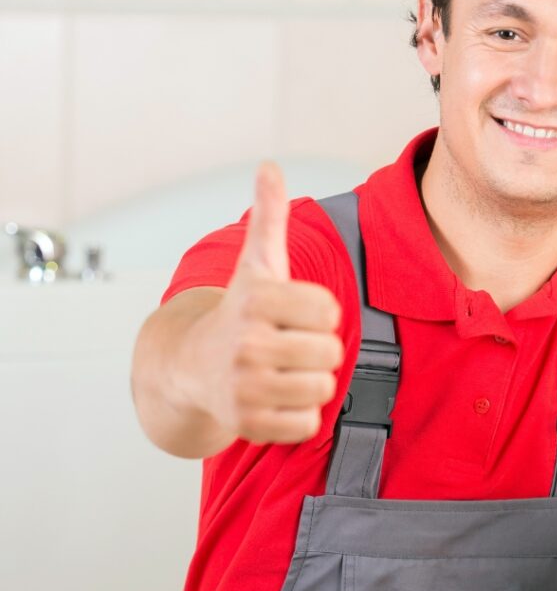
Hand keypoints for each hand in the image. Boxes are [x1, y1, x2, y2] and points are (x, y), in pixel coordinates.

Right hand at [179, 162, 342, 444]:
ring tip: (283, 371)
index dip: (319, 313)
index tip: (294, 313)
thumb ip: (269, 216)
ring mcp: (245, 386)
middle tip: (288, 345)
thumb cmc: (240, 312)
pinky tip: (276, 397)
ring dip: (310, 382)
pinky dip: (299, 415)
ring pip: (323, 389)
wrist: (192, 366)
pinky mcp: (248, 424)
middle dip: (317, 350)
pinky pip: (307, 424)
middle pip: (330, 352)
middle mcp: (247, 343)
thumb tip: (269, 166)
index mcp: (257, 300)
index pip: (330, 310)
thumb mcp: (256, 263)